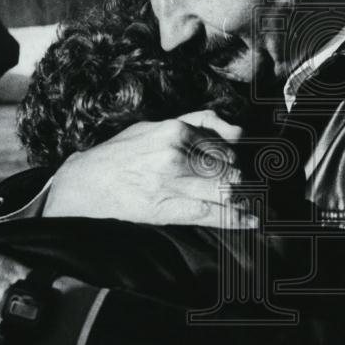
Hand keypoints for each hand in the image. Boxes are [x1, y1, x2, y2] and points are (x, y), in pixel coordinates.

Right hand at [43, 109, 255, 227]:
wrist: (85, 182)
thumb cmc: (122, 154)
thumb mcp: (156, 126)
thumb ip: (198, 123)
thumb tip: (237, 133)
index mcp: (175, 130)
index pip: (225, 145)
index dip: (240, 160)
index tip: (252, 170)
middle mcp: (177, 154)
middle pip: (231, 168)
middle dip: (246, 181)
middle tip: (257, 189)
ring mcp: (173, 182)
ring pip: (226, 190)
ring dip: (247, 199)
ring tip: (259, 205)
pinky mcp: (167, 208)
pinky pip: (212, 213)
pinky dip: (237, 218)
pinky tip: (252, 220)